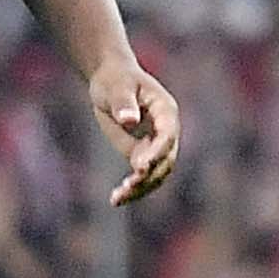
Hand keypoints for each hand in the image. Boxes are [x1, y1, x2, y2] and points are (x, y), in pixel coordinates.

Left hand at [90, 60, 181, 206]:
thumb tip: (129, 121)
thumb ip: (123, 102)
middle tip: (127, 186)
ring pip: (157, 173)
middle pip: (166, 159)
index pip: (167, 135)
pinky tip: (116, 199)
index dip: (157, 152)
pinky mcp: (143, 152)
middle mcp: (166, 130)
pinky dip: (133, 188)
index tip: (140, 166)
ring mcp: (156, 143)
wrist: (111, 79)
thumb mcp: (117, 86)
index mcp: (166, 110)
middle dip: (149, 175)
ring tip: (118, 198)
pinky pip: (143, 175)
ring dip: (141, 187)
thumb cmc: (115, 78)